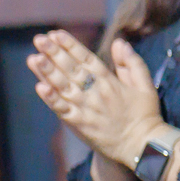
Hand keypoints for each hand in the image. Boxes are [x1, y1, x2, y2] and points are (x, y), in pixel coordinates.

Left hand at [28, 30, 164, 166]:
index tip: (56, 34)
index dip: (70, 45)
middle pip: (72, 69)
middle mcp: (96, 92)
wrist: (143, 147)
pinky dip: (51, 99)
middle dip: (54, 53)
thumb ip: (132, 63)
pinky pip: (62, 110)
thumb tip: (119, 42)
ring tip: (34, 58)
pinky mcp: (80, 124)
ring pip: (63, 86)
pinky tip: (40, 87)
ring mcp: (86, 108)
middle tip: (39, 40)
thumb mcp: (145, 86)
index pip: (87, 58)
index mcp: (110, 81)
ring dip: (47, 72)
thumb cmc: (145, 116)